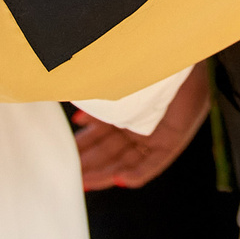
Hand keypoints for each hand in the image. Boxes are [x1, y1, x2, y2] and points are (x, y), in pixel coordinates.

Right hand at [73, 64, 212, 191]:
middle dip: (90, 166)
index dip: (83, 151)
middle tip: (71, 176)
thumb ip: (97, 106)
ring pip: (127, 162)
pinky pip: (154, 164)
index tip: (65, 159)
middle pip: (111, 154)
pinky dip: (138, 173)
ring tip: (86, 182)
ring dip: (107, 174)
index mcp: (124, 114)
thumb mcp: (113, 89)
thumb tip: (77, 120)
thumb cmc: (144, 66)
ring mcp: (155, 137)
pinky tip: (120, 179)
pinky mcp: (172, 142)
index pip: (100, 139)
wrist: (175, 56)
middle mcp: (138, 128)